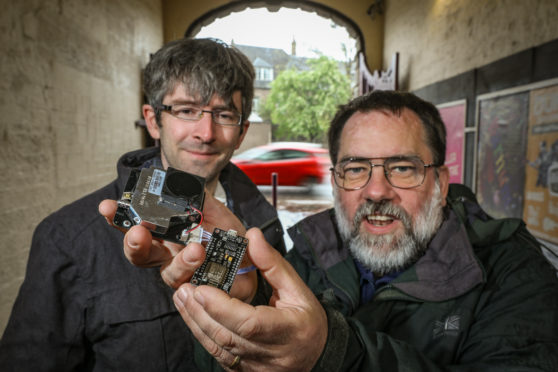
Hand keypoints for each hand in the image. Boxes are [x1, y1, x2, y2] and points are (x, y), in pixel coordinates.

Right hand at [98, 194, 255, 300]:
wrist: (252, 255)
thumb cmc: (225, 233)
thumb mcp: (213, 209)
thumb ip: (197, 198)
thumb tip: (182, 182)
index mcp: (165, 234)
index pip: (135, 226)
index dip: (118, 218)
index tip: (107, 207)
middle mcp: (168, 256)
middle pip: (141, 255)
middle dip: (135, 244)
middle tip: (137, 233)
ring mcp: (184, 274)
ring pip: (171, 274)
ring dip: (181, 262)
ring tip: (195, 250)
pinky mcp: (204, 290)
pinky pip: (199, 291)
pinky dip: (204, 280)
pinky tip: (210, 269)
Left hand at [173, 228, 327, 371]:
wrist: (316, 356)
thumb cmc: (307, 320)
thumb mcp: (298, 288)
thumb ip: (272, 263)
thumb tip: (252, 236)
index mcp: (287, 330)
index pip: (250, 324)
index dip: (223, 308)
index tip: (202, 289)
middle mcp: (269, 353)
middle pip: (227, 336)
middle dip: (201, 312)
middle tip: (184, 288)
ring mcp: (254, 366)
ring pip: (217, 347)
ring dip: (195, 321)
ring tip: (182, 297)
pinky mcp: (242, 370)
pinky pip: (217, 354)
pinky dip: (202, 333)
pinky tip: (191, 315)